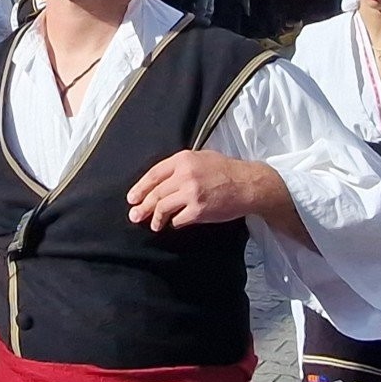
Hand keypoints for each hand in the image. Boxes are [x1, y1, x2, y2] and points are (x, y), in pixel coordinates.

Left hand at [126, 150, 267, 231]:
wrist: (248, 184)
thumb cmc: (226, 170)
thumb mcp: (201, 157)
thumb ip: (180, 165)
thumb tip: (159, 180)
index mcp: (183, 159)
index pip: (153, 174)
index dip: (140, 188)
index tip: (132, 198)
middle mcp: (185, 175)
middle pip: (155, 193)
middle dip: (142, 207)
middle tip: (134, 216)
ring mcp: (191, 193)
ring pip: (162, 208)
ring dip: (155, 219)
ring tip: (153, 225)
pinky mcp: (199, 210)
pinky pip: (178, 219)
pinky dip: (174, 223)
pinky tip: (174, 223)